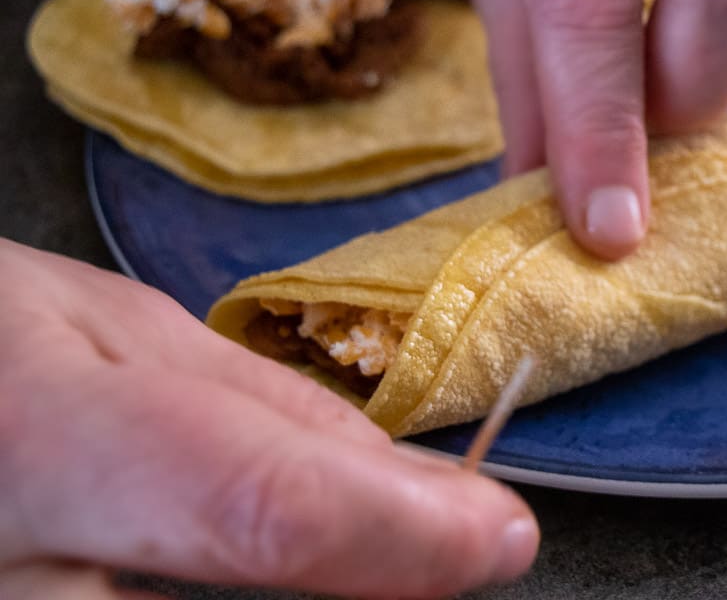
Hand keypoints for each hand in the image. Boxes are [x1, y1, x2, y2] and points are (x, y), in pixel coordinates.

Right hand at [0, 240, 537, 598]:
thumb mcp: (114, 332)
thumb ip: (269, 421)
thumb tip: (416, 489)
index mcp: (47, 436)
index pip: (257, 508)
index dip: (401, 535)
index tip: (499, 534)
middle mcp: (8, 571)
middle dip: (369, 585)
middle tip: (435, 544)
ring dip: (306, 598)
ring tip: (348, 543)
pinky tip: (240, 572)